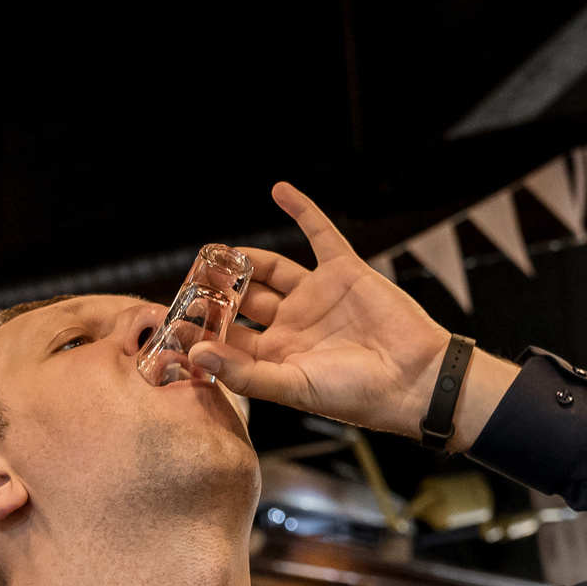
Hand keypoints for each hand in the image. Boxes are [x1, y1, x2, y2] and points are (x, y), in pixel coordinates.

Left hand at [187, 183, 516, 444]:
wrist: (414, 379)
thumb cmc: (357, 395)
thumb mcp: (293, 387)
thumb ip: (243, 372)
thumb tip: (195, 355)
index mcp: (278, 356)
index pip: (229, 338)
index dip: (202, 329)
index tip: (172, 321)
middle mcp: (294, 325)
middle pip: (244, 300)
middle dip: (217, 291)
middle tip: (190, 280)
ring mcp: (318, 296)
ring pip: (272, 269)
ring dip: (245, 258)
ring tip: (216, 251)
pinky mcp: (344, 272)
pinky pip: (320, 234)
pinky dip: (301, 211)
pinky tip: (279, 191)